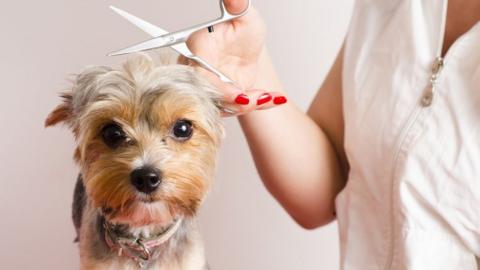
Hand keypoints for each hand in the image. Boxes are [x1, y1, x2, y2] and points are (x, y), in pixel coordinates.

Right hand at [179, 0, 286, 115]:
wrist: (249, 46)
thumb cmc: (242, 30)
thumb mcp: (245, 16)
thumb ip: (238, 7)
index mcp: (199, 46)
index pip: (199, 72)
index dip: (218, 87)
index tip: (240, 95)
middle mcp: (198, 69)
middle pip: (208, 94)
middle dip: (234, 101)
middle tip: (258, 98)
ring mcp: (210, 86)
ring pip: (222, 105)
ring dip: (248, 104)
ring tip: (269, 97)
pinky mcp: (223, 98)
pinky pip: (237, 108)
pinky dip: (258, 105)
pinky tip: (274, 99)